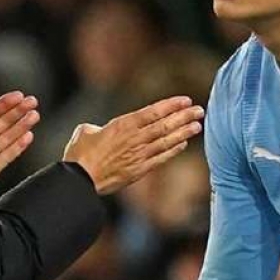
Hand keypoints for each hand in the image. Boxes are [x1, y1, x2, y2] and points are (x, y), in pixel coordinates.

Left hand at [0, 91, 39, 189]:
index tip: (18, 95)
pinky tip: (28, 136)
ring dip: (21, 126)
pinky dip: (18, 147)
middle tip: (32, 101)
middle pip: (1, 124)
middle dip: (17, 112)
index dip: (3, 104)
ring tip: (34, 115)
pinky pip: (6, 158)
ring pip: (6, 139)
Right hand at [63, 96, 203, 194]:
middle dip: (184, 116)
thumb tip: (96, 130)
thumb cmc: (79, 154)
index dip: (171, 105)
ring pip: (166, 141)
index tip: (185, 100)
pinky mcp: (139, 170)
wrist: (80, 179)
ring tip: (198, 126)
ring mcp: (139, 155)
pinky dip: (173, 151)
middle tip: (199, 111)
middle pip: (165, 125)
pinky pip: (161, 158)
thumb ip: (97, 127)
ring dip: (184, 133)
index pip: (153, 112)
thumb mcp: (85, 131)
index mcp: (122, 125)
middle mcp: (134, 138)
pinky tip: (183, 145)